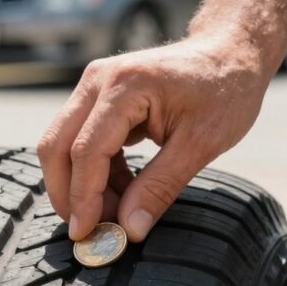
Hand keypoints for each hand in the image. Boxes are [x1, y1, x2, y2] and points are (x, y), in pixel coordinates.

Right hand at [37, 37, 273, 241]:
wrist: (230, 50)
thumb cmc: (224, 89)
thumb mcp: (201, 144)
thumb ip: (160, 187)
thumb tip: (129, 230)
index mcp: (125, 86)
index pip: (86, 151)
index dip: (83, 197)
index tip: (87, 235)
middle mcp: (99, 80)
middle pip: (56, 146)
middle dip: (67, 194)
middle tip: (90, 232)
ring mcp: (94, 86)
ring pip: (62, 145)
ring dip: (81, 185)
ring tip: (116, 213)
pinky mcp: (98, 97)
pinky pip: (81, 141)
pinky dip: (95, 172)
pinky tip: (122, 191)